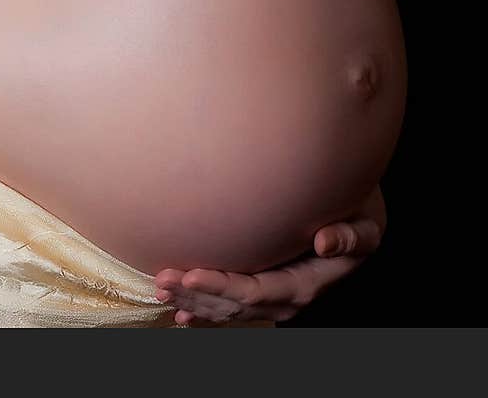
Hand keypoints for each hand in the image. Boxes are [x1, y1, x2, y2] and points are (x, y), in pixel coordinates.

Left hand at [152, 184, 386, 324]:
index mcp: (304, 286)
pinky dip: (205, 308)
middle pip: (233, 304)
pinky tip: (181, 312)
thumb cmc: (359, 216)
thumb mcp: (366, 225)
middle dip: (196, 293)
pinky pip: (232, 306)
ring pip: (228, 308)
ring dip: (193, 300)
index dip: (221, 286)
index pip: (254, 292)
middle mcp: (286, 301)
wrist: (360, 223)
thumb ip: (349, 236)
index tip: (191, 274)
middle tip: (162, 279)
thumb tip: (323, 239)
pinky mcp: (265, 292)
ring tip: (162, 289)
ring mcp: (274, 300)